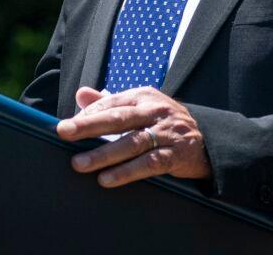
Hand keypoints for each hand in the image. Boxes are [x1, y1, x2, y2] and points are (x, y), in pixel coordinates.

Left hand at [56, 86, 210, 186]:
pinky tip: (107, 179)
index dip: (88, 114)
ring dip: (103, 155)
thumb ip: (110, 102)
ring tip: (79, 163)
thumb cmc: (164, 122)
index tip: (66, 125)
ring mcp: (166, 133)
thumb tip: (80, 94)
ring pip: (131, 143)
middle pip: (118, 119)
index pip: (111, 103)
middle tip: (64, 133)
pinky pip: (148, 164)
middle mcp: (155, 112)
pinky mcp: (176, 155)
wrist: (208, 140)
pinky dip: (127, 172)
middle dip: (88, 126)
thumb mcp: (141, 107)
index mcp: (143, 97)